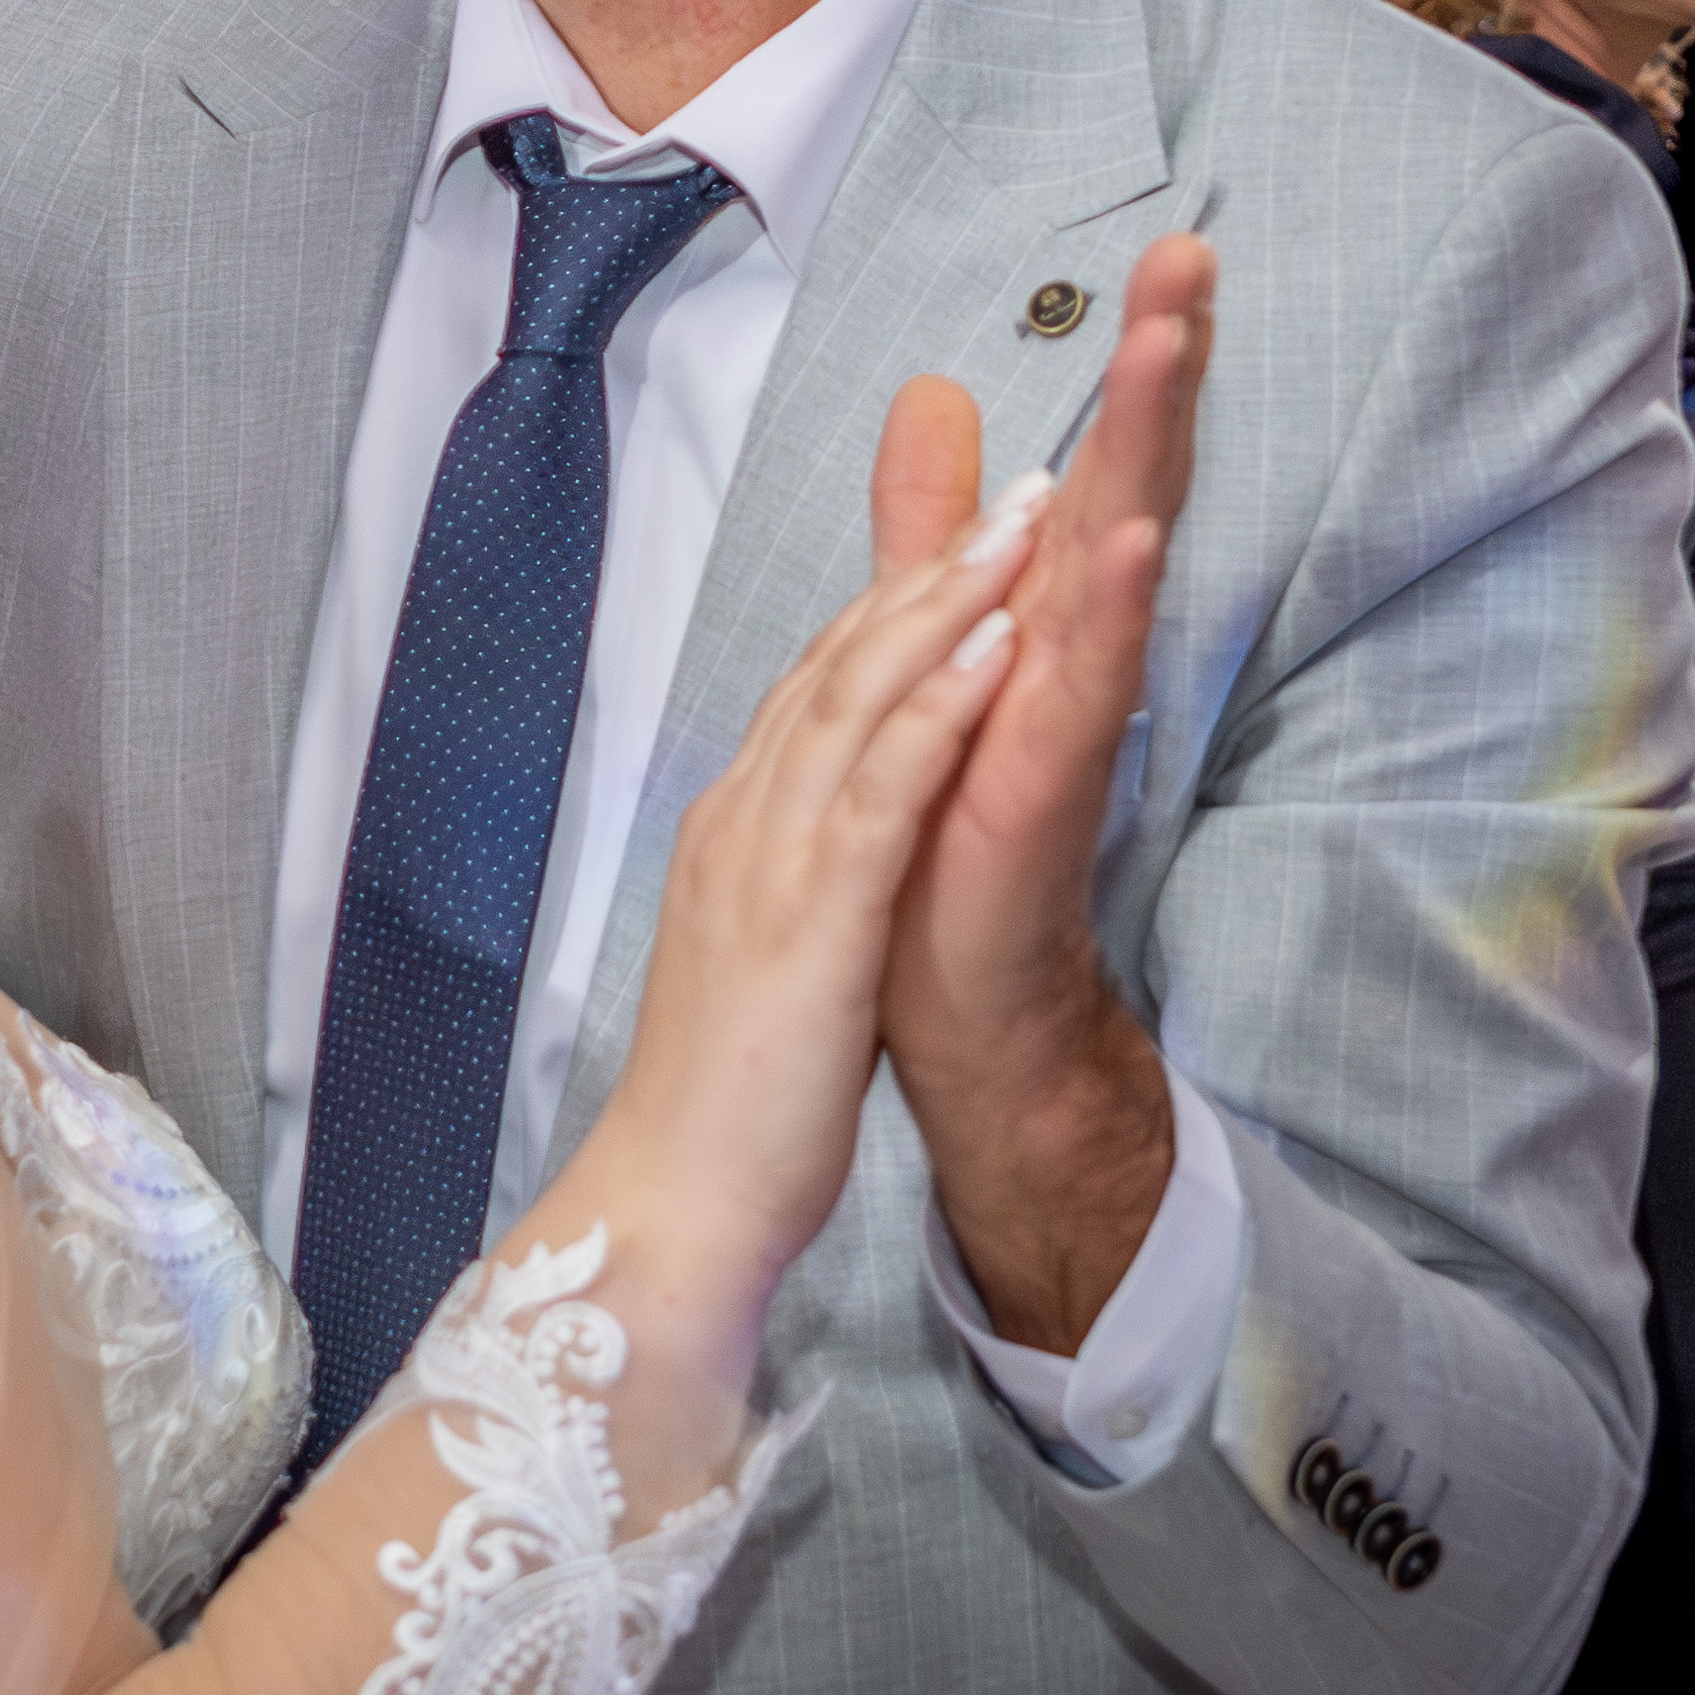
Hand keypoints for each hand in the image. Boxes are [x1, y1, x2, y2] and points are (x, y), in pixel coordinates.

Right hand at [583, 387, 1047, 1305]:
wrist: (671, 1208)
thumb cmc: (724, 1106)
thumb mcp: (764, 965)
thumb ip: (796, 892)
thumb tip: (826, 865)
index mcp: (734, 833)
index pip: (816, 690)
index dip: (892, 607)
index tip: (964, 540)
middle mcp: (744, 821)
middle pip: (839, 664)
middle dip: (927, 568)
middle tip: (1012, 486)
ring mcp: (771, 860)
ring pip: (859, 698)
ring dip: (943, 600)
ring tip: (1023, 520)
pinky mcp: (814, 916)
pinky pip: (882, 787)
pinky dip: (940, 705)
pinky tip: (999, 644)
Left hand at [877, 235, 1214, 1352]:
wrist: (949, 996)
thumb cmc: (951, 822)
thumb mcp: (930, 636)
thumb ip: (938, 526)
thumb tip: (939, 394)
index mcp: (1045, 606)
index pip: (1102, 456)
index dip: (1136, 359)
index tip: (1173, 250)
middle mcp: (1072, 647)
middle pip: (1129, 482)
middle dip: (1160, 371)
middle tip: (1193, 256)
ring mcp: (1065, 714)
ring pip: (1117, 560)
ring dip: (1142, 455)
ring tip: (1168, 350)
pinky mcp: (1040, 787)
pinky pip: (1078, 691)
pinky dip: (1100, 616)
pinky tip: (1121, 543)